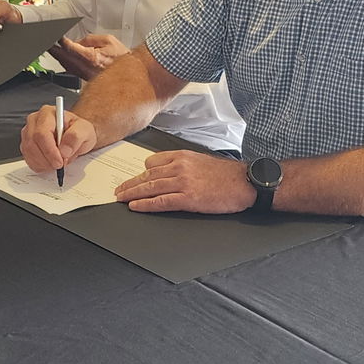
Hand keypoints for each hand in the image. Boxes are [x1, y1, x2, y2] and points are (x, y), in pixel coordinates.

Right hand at [21, 103, 96, 173]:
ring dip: (44, 163)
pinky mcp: (26, 145)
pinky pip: (28, 160)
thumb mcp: (85, 130)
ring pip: (29, 153)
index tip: (60, 161)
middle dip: (47, 159)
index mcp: (48, 113)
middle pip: (32, 143)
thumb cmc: (79, 130)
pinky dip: (40, 166)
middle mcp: (35, 121)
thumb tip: (64, 149)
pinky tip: (50, 163)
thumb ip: (75, 137)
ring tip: (57, 163)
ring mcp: (28, 133)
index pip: (42, 133)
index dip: (49, 150)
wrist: (77, 136)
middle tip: (60, 164)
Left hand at [49, 33, 127, 79]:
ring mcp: (83, 73)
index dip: (60, 40)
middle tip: (45, 41)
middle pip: (62, 57)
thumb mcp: (108, 40)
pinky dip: (62, 60)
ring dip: (56, 55)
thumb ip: (90, 39)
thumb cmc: (121, 57)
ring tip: (49, 46)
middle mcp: (85, 67)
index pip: (69, 47)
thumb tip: (78, 41)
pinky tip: (59, 55)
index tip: (55, 35)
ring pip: (64, 64)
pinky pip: (69, 68)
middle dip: (52, 48)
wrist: (128, 73)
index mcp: (90, 57)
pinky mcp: (83, 77)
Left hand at [113, 150, 255, 214]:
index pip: (152, 162)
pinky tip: (135, 206)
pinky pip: (160, 201)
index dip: (139, 173)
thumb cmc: (227, 175)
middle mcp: (180, 167)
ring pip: (150, 188)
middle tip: (118, 191)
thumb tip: (169, 173)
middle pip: (147, 176)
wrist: (245, 183)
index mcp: (182, 156)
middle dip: (130, 184)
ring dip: (132, 194)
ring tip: (121, 199)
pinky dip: (145, 204)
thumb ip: (184, 165)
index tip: (132, 179)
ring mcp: (183, 182)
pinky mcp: (188, 198)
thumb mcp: (201, 162)